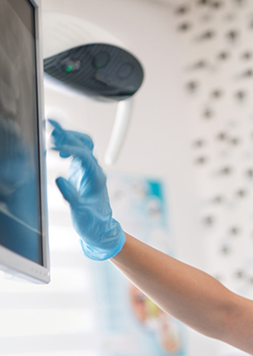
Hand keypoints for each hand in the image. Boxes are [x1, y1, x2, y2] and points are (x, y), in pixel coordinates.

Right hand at [49, 120, 124, 260]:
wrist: (100, 230)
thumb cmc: (92, 223)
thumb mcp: (80, 212)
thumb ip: (70, 196)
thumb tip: (59, 179)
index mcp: (96, 178)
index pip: (83, 155)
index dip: (68, 148)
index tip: (51, 147)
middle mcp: (94, 170)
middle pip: (84, 143)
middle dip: (68, 133)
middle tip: (50, 126)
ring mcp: (89, 170)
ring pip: (82, 145)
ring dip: (68, 136)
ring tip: (51, 131)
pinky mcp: (82, 172)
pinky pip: (77, 152)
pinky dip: (66, 145)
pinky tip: (56, 150)